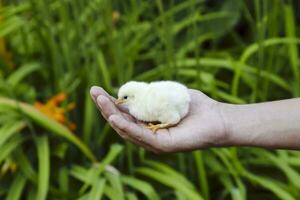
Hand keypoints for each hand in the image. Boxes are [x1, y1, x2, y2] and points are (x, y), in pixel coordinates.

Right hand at [90, 86, 228, 152]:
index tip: (98, 90)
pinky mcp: (163, 146)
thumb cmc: (195, 106)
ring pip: (127, 129)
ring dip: (111, 115)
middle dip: (106, 107)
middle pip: (121, 122)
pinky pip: (141, 136)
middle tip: (93, 92)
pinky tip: (114, 118)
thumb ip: (151, 95)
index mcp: (148, 123)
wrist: (219, 118)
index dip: (110, 103)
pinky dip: (127, 127)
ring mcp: (154, 142)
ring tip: (99, 100)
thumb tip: (133, 91)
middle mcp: (148, 134)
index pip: (125, 114)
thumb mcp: (168, 96)